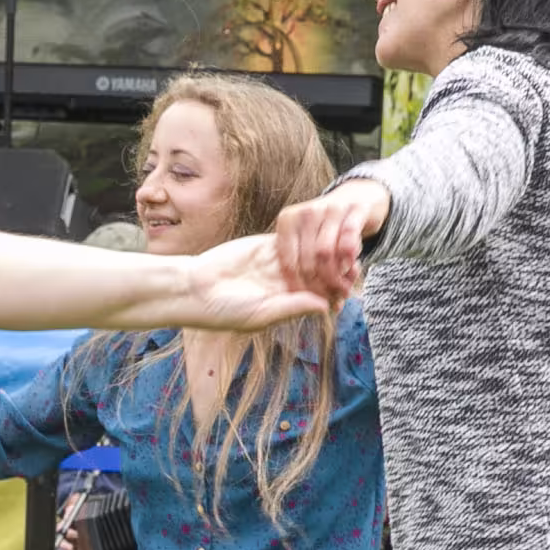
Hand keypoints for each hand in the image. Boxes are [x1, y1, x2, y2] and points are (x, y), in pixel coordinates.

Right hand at [172, 231, 335, 332]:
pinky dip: (306, 237)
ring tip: (343, 249)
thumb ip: (292, 307)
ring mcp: (276, 263)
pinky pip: (291, 239)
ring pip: (308, 255)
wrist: (195, 289)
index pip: (317, 297)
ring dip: (325, 253)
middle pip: (318, 275)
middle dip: (336, 272)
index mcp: (287, 304)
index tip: (350, 290)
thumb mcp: (261, 314)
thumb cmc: (224, 311)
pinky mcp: (266, 245)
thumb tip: (325, 307)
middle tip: (354, 267)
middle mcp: (285, 283)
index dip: (335, 293)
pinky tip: (321, 235)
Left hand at [267, 181, 386, 301]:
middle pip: (308, 260)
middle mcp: (307, 212)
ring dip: (336, 277)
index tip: (310, 302)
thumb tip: (298, 302)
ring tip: (344, 291)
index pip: (289, 261)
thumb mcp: (306, 236)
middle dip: (320, 285)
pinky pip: (349, 240)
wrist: (357, 196)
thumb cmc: (326, 226)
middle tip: (331, 300)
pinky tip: (353, 270)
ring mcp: (331, 208)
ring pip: (327, 253)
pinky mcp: (356, 209)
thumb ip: (300, 261)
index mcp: (288, 220)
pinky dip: (350, 259)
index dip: (299, 286)